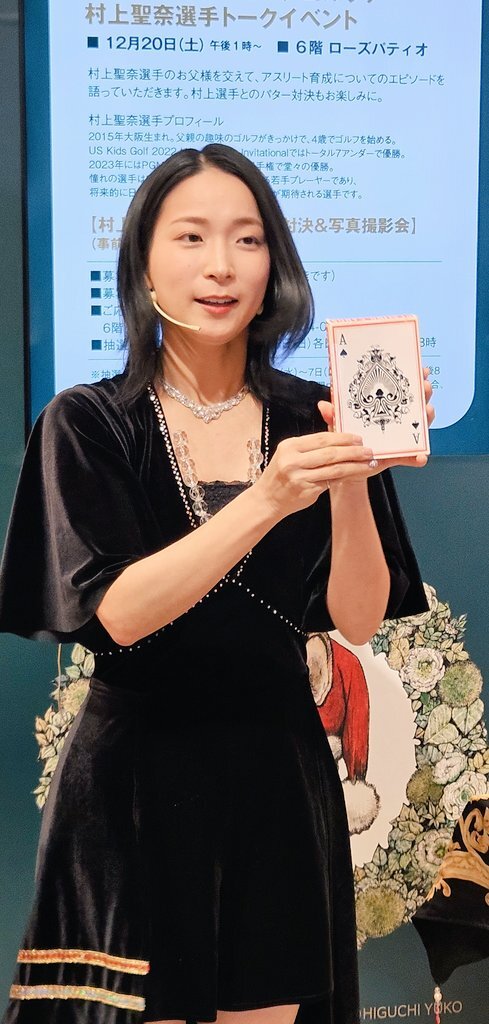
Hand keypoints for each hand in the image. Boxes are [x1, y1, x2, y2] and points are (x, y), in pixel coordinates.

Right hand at [255, 429, 375, 518]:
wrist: (267, 499)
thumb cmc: (281, 475)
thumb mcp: (289, 454)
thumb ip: (310, 446)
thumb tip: (339, 440)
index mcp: (290, 446)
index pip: (322, 438)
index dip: (342, 437)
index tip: (358, 438)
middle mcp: (293, 460)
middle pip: (330, 453)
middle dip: (352, 451)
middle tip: (368, 450)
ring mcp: (299, 477)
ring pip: (334, 469)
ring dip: (354, 466)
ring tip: (368, 463)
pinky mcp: (306, 491)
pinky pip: (330, 482)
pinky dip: (345, 477)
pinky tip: (355, 475)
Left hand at [318, 366, 434, 473]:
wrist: (347, 465)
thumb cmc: (345, 438)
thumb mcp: (338, 424)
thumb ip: (334, 416)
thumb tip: (324, 406)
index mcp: (383, 407)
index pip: (400, 388)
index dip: (412, 377)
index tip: (419, 368)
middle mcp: (395, 420)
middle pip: (415, 403)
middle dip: (423, 392)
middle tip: (425, 386)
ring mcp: (400, 438)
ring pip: (419, 426)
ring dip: (426, 418)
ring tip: (428, 411)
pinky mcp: (399, 456)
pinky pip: (412, 457)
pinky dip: (418, 458)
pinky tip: (421, 457)